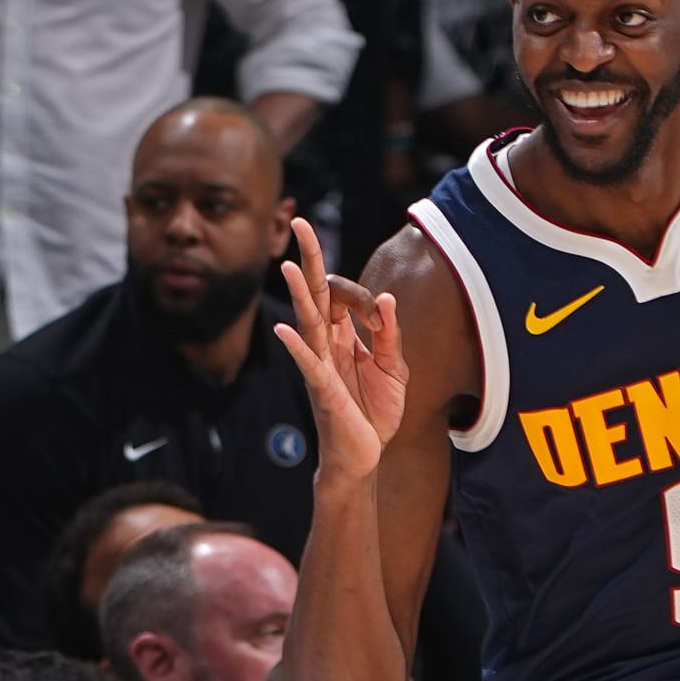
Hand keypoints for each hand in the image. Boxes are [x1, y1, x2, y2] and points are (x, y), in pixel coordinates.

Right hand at [275, 216, 407, 482]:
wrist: (363, 457)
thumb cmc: (374, 414)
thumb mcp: (394, 372)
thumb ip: (391, 337)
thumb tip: (388, 299)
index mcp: (345, 337)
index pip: (345, 297)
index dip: (366, 297)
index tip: (381, 317)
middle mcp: (328, 345)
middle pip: (317, 294)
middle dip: (310, 259)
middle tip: (299, 223)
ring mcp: (321, 365)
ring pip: (308, 321)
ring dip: (299, 294)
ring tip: (286, 265)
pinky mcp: (322, 389)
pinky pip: (308, 364)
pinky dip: (298, 347)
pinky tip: (285, 330)